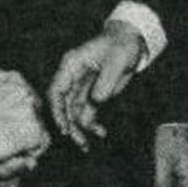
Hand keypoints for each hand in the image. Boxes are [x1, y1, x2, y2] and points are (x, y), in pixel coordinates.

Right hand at [48, 19, 144, 148]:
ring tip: (86, 145)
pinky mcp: (92, 94)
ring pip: (73, 112)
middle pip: (62, 105)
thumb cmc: (122, 45)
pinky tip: (100, 132)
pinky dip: (91, 124)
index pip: (56, 90)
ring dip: (79, 129)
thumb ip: (105, 82)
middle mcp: (72, 77)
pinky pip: (86, 112)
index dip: (57, 110)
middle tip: (78, 141)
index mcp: (72, 65)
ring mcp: (81, 87)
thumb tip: (96, 101)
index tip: (64, 127)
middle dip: (68, 125)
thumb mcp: (117, 60)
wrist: (131, 41)